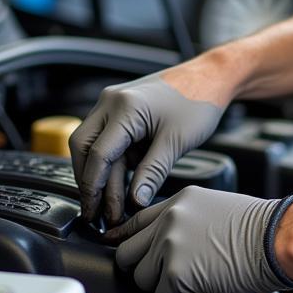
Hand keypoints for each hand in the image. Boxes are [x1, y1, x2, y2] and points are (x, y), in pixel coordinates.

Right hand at [70, 73, 225, 223]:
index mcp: (124, 107)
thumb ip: (152, 173)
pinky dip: (111, 163)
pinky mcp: (121, 110)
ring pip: (93, 145)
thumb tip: (135, 202)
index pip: (98, 154)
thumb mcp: (176, 141)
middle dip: (88, 182)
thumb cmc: (197, 101)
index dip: (95, 188)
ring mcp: (114, 104)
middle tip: (98, 214)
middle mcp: (111, 101)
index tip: (99, 215)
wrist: (209, 77)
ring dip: (100, 175)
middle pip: (83, 147)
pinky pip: (107, 139)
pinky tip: (120, 185)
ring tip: (112, 207)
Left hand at [104, 186, 292, 292]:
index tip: (117, 246)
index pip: (136, 219)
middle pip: (128, 251)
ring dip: (160, 284)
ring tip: (187, 280)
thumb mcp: (213, 206)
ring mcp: (171, 244)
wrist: (276, 236)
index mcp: (180, 200)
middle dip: (142, 266)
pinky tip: (197, 289)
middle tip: (162, 273)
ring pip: (141, 277)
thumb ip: (184, 218)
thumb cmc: (257, 225)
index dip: (124, 237)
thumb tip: (166, 240)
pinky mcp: (177, 272)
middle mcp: (170, 218)